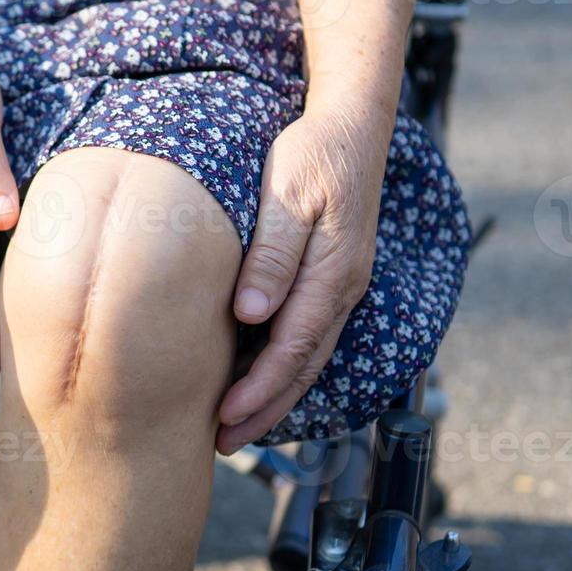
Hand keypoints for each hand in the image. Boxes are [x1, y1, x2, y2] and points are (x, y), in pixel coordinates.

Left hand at [215, 102, 391, 453]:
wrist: (348, 126)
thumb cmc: (310, 154)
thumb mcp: (286, 194)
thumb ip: (271, 254)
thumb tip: (252, 314)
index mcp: (333, 274)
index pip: (292, 348)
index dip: (259, 389)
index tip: (224, 418)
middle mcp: (342, 288)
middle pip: (302, 365)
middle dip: (264, 410)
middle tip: (223, 444)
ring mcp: (339, 285)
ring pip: (306, 355)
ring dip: (272, 395)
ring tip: (234, 427)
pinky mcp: (329, 277)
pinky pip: (306, 334)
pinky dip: (281, 365)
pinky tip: (252, 378)